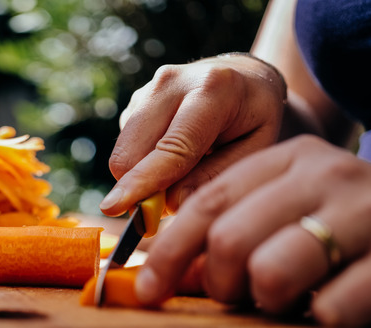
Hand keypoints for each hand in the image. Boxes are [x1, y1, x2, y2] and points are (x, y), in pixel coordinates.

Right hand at [100, 54, 286, 216]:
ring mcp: (147, 89)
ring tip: (185, 170)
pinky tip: (173, 153)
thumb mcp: (255, 149)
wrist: (245, 77)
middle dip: (139, 188)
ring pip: (124, 153)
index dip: (143, 181)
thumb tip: (170, 204)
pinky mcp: (134, 101)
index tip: (115, 207)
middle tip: (169, 206)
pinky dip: (143, 163)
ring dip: (144, 176)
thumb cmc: (255, 118)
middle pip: (131, 152)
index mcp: (211, 90)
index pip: (171, 146)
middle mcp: (170, 83)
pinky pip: (127, 148)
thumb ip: (215, 177)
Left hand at [135, 135, 370, 327]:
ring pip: (272, 270)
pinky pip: (330, 307)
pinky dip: (318, 320)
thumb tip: (157, 275)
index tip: (146, 290)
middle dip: (220, 284)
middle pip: (229, 238)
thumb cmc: (350, 232)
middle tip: (241, 297)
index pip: (207, 202)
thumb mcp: (290, 216)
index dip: (167, 251)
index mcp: (290, 159)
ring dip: (267, 303)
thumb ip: (229, 237)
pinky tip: (333, 309)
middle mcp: (327, 175)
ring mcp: (368, 213)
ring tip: (289, 302)